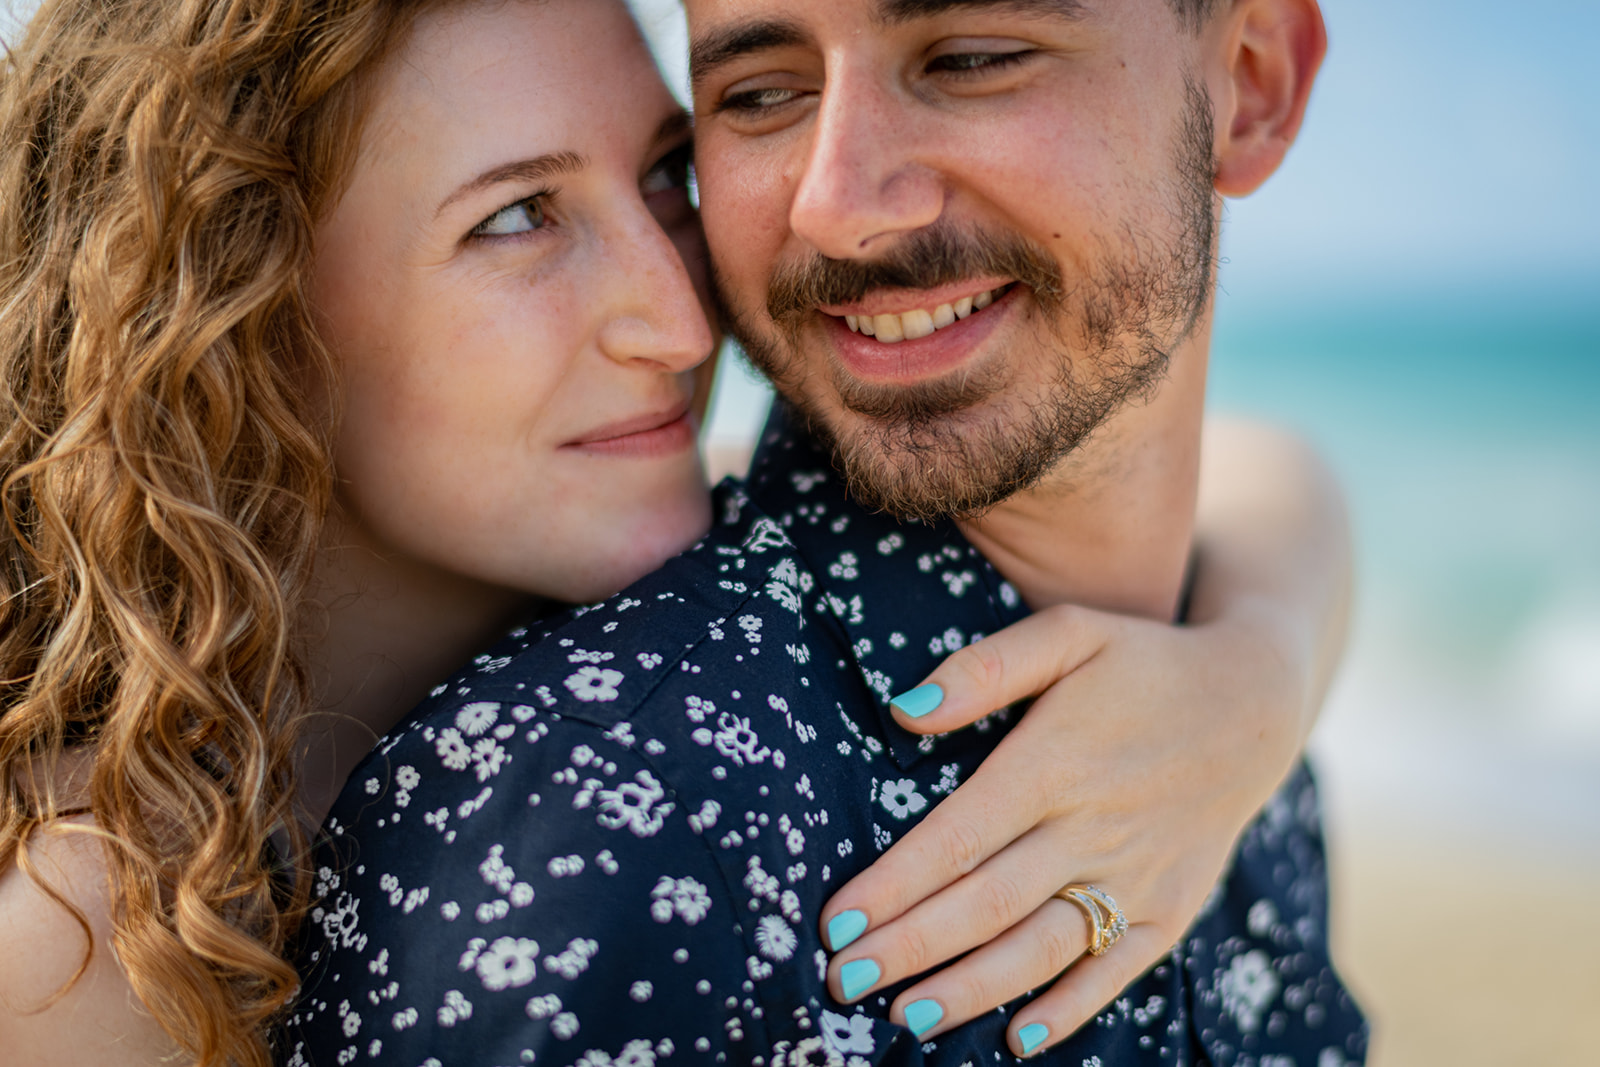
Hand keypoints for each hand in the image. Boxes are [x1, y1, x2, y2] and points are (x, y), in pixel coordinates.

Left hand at [817, 602, 1308, 1053]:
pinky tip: (1017, 1038)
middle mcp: (1092, 828)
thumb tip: (904, 711)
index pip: (956, 839)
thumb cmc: (1143, 662)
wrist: (1255, 702)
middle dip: (908, 948)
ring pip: (1042, 947)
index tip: (834, 921)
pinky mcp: (1172, 907)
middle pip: (985, 904)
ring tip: (907, 1018)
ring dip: (972, 988)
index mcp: (1053, 763)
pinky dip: (1069, 1009)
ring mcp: (1136, 875)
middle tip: (842, 980)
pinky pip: (1116, 969)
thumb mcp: (1069, 634)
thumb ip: (985, 668)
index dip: (891, 886)